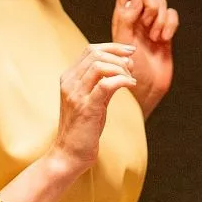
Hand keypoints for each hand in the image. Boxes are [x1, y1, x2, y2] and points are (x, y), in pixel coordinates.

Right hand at [52, 43, 137, 168]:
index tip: (129, 51)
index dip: (112, 47)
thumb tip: (125, 65)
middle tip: (132, 67)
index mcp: (69, 78)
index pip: (90, 50)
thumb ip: (104, 82)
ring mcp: (76, 95)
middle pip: (95, 54)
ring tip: (131, 79)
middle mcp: (69, 83)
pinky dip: (122, 81)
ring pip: (99, 66)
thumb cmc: (83, 128)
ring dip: (121, 69)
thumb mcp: (93, 100)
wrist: (69, 154)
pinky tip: (131, 85)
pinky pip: (105, 85)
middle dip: (119, 56)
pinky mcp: (86, 108)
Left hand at [111, 0, 177, 115]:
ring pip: (162, 2)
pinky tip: (164, 40)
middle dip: (151, 5)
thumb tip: (135, 0)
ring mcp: (152, 25)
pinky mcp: (166, 33)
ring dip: (161, 19)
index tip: (138, 13)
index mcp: (122, 18)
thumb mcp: (121, 44)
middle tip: (148, 24)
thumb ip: (125, 20)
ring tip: (155, 37)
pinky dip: (171, 25)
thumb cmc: (127, 71)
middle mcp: (137, 18)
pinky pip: (173, 15)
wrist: (144, 89)